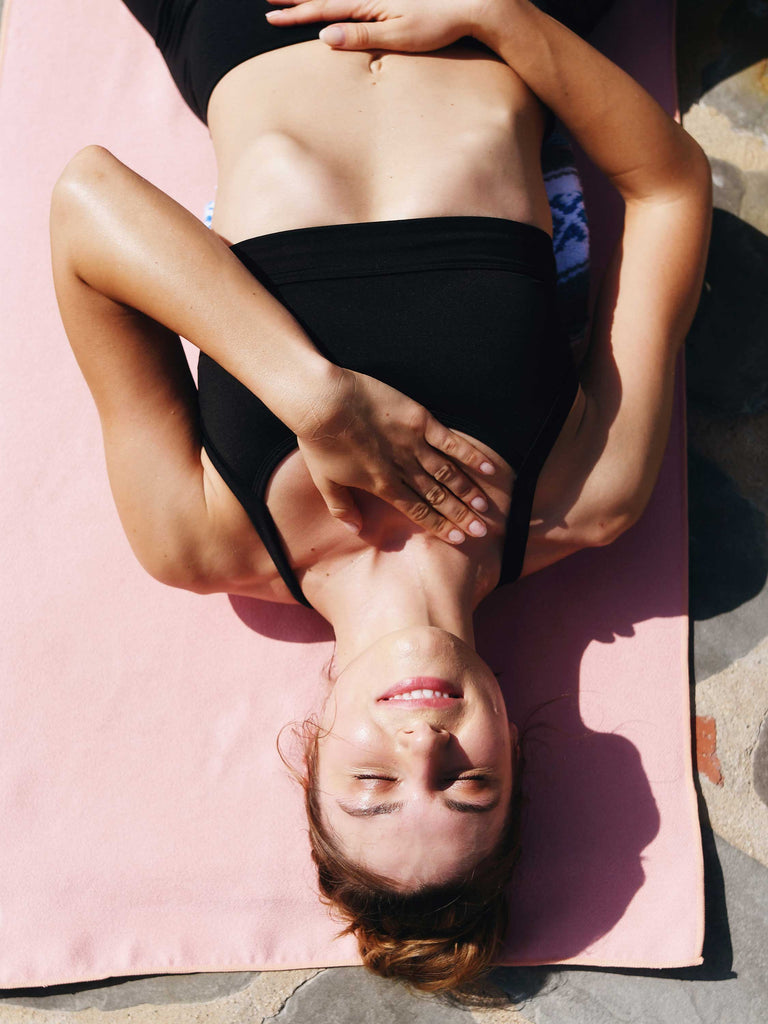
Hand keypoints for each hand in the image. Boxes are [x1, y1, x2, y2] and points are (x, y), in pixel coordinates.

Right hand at [264, 0, 481, 52]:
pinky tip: (334, 3)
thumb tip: (325, 35)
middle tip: (271, 2)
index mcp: (367, 3)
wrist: (472, 2)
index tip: (271, 17)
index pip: (322, 8)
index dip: (296, 12)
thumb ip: (361, 36)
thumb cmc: (438, 23)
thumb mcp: (399, 35)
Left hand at [294, 369, 495, 542]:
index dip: (439, 525)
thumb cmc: (319, 440)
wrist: (322, 401)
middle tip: (482, 530)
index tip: (459, 539)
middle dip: (460, 515)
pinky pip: (449, 440)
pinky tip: (486, 467)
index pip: (417, 511)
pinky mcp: (418, 419)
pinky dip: (468, 454)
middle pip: (437, 496)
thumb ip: (342, 508)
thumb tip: (354, 531)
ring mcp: (412, 443)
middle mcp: (402, 468)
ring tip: (485, 506)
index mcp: (381, 485)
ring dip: (467, 490)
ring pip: (446, 472)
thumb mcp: (324, 480)